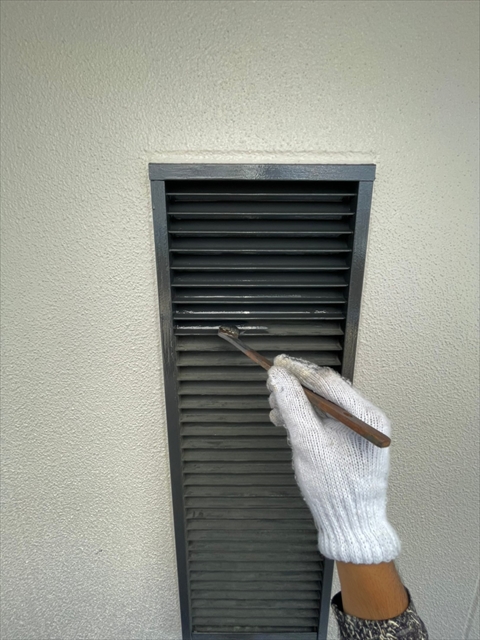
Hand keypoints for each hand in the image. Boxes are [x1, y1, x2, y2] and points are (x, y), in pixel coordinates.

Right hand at [267, 355, 399, 564]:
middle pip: (325, 391)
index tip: (276, 364)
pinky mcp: (349, 441)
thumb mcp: (308, 444)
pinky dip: (304, 418)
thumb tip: (277, 377)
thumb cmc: (336, 490)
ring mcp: (358, 430)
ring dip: (297, 404)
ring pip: (322, 405)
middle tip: (271, 387)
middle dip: (296, 388)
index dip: (298, 371)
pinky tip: (286, 421)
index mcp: (366, 417)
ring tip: (275, 407)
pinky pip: (324, 420)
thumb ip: (292, 406)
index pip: (327, 381)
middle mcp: (366, 419)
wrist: (350, 526)